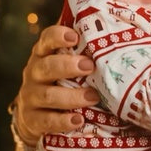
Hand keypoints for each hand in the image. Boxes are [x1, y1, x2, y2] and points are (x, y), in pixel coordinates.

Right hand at [12, 25, 99, 143]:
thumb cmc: (63, 82)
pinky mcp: (31, 120)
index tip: (74, 36)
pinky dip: (62, 121)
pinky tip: (79, 120)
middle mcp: (34, 72)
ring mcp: (30, 96)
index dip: (58, 36)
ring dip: (71, 96)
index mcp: (44, 54)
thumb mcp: (70, 64)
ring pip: (47, 95)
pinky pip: (46, 120)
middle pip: (46, 66)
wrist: (36, 116)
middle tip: (89, 66)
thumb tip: (120, 29)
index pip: (46, 39)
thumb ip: (87, 50)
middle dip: (67, 66)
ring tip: (93, 97)